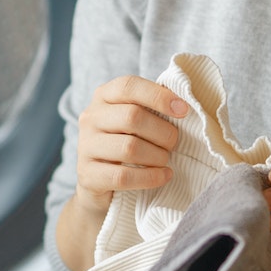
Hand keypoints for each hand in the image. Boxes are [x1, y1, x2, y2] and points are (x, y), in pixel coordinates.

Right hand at [71, 75, 188, 213]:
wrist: (98, 183)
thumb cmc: (125, 143)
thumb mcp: (134, 120)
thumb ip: (151, 108)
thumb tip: (183, 105)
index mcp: (103, 97)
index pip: (129, 86)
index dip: (158, 96)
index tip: (183, 110)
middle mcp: (90, 118)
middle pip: (132, 117)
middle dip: (163, 132)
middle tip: (174, 143)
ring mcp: (86, 147)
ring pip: (129, 148)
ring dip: (157, 156)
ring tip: (165, 160)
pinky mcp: (88, 175)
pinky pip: (124, 176)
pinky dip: (151, 177)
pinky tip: (164, 175)